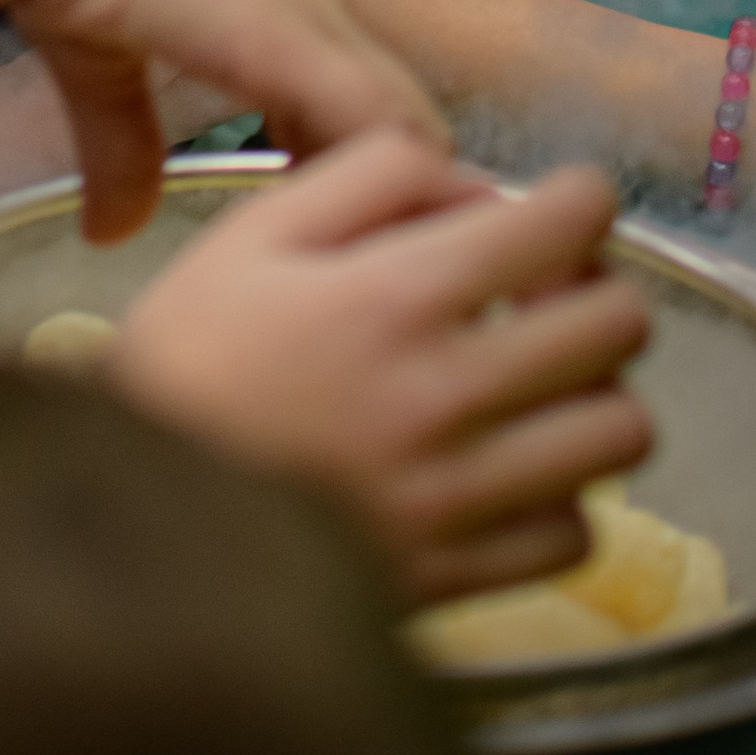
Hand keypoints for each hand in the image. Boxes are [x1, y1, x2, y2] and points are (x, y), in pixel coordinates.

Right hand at [0, 0, 443, 244]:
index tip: (341, 245)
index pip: (356, 91)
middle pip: (402, 114)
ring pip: (410, 125)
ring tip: (392, 279)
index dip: (357, 168)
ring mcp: (313, 17)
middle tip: (384, 281)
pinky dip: (394, 190)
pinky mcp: (296, 41)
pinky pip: (383, 128)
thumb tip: (111, 235)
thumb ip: (121, 144)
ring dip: (404, 200)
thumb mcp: (97, 57)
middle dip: (398, 198)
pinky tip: (382, 253)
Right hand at [108, 132, 652, 599]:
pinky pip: (578, 534)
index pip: (567, 223)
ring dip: (594, 397)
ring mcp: (462, 495)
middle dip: (596, 292)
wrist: (133, 527)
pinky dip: (561, 499)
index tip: (563, 208)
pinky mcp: (461, 575)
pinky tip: (507, 473)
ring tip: (539, 388)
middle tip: (548, 297)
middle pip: (620, 326)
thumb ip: (366, 179)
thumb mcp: (249, 235)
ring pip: (622, 434)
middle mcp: (448, 394)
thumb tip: (471, 185)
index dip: (583, 199)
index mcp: (396, 296)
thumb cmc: (186, 365)